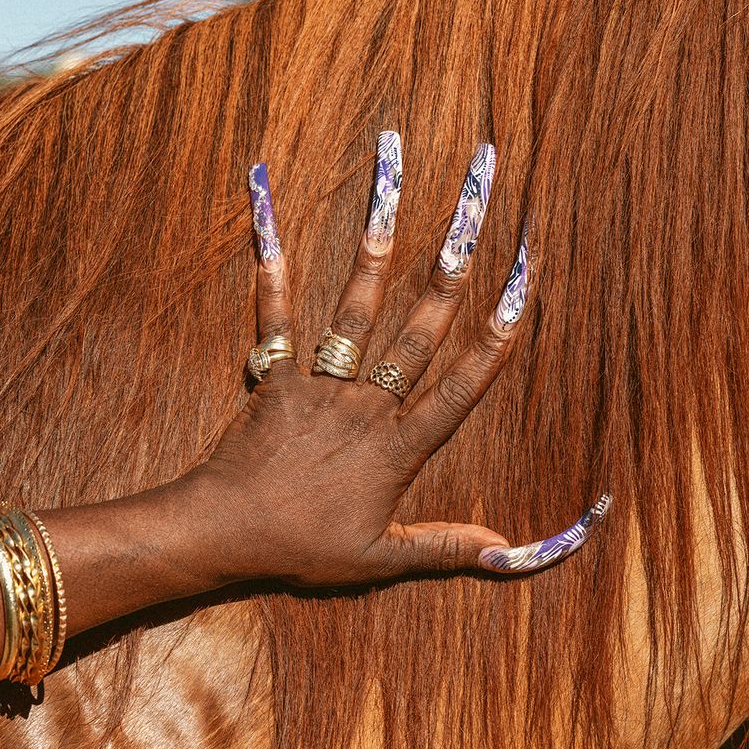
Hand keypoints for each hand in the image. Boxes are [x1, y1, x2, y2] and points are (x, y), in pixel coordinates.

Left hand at [196, 133, 608, 587]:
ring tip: (392, 190)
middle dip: (453, 267)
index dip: (494, 339)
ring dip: (376, 248)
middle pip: (418, 330)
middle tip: (474, 211)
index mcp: (397, 448)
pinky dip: (272, 272)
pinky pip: (274, 320)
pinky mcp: (275, 377)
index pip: (459, 388)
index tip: (521, 288)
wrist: (227, 533)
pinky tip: (270, 218)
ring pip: (355, 310)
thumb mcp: (381, 558)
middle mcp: (366, 405)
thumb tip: (509, 551)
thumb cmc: (304, 548)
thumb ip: (445, 546)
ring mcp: (319, 386)